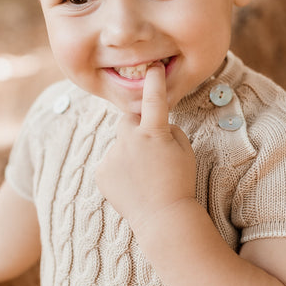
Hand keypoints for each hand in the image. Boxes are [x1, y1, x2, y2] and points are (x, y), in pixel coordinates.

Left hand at [95, 64, 196, 235]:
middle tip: (151, 151)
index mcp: (154, 133)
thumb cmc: (179, 183)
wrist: (162, 218)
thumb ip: (169, 131)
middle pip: (128, 121)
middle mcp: (129, 140)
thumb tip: (155, 126)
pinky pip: (110, 163)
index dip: (154, 82)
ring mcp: (112, 156)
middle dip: (137, 128)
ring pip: (120, 146)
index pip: (154, 100)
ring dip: (129, 155)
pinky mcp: (101, 172)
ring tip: (144, 178)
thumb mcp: (185, 151)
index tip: (153, 67)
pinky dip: (119, 171)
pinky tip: (132, 187)